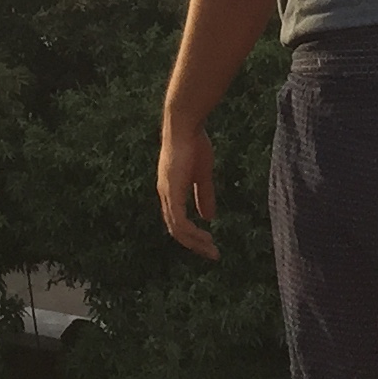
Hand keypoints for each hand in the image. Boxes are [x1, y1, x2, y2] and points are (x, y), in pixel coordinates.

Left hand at [157, 115, 219, 256]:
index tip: (209, 244)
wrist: (185, 125)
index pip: (177, 220)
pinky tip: (204, 238)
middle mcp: (165, 194)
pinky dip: (191, 233)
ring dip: (195, 242)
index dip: (192, 234)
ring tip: (211, 250)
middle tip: (212, 254)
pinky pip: (179, 220)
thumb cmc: (193, 143)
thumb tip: (208, 218)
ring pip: (177, 229)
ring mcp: (166, 193)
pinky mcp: (171, 190)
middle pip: (176, 229)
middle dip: (194, 244)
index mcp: (170, 190)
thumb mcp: (202, 174)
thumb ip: (203, 195)